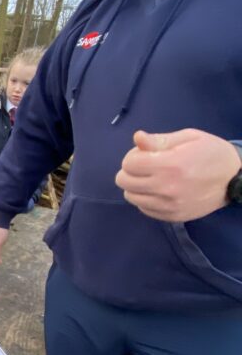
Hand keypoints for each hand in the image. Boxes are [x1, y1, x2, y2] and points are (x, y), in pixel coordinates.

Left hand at [115, 129, 239, 221]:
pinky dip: (146, 200)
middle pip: (124, 182)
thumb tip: (137, 138)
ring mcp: (169, 206)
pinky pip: (144, 210)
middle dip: (130, 171)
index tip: (145, 154)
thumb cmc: (211, 152)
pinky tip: (159, 191)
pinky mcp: (173, 217)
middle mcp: (166, 188)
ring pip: (131, 197)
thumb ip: (159, 140)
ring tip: (152, 179)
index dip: (133, 156)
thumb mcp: (189, 138)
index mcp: (170, 165)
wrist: (235, 179)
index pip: (129, 164)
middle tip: (146, 166)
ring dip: (136, 186)